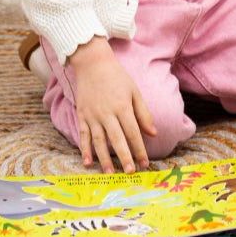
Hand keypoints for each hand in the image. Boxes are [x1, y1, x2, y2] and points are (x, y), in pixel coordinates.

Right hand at [67, 37, 156, 172]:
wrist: (92, 63)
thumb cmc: (117, 77)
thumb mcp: (134, 91)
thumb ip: (143, 113)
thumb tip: (153, 133)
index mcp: (122, 106)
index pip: (133, 132)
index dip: (139, 149)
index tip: (145, 164)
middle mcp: (107, 113)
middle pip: (117, 139)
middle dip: (124, 157)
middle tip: (130, 173)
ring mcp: (92, 115)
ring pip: (99, 140)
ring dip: (104, 158)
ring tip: (110, 173)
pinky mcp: (82, 115)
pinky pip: (83, 135)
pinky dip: (84, 149)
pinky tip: (87, 163)